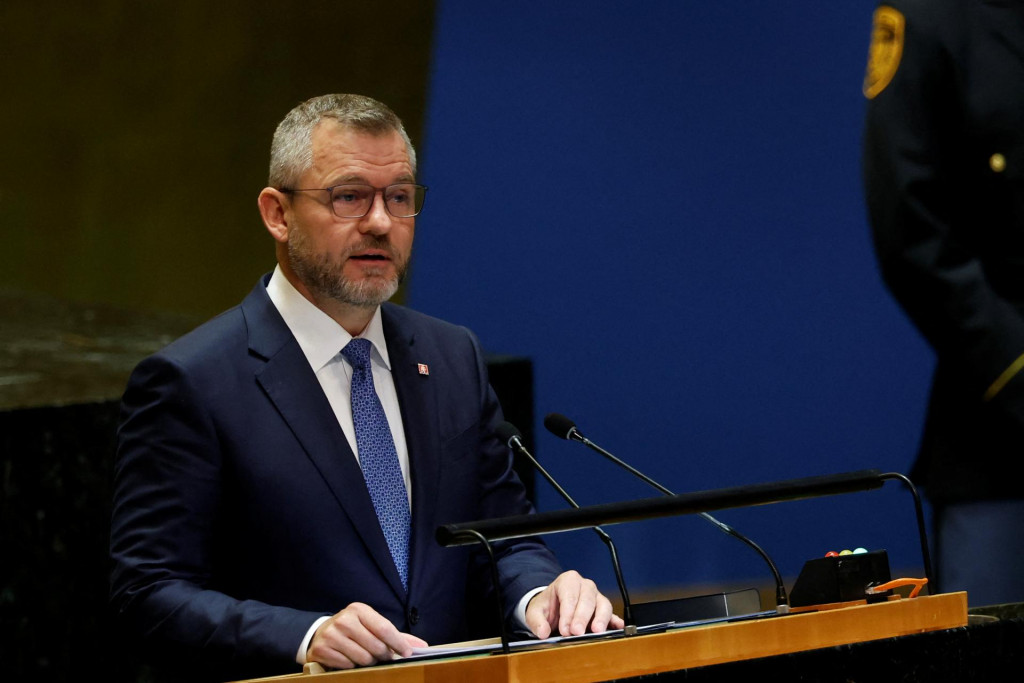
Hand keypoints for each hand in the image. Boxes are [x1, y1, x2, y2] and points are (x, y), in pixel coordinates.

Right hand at [306, 602, 427, 669]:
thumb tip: (421, 646)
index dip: (398, 643)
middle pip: (376, 646)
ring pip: (363, 658)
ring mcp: (331, 635)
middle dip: (383, 655)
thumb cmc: (354, 629)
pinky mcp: (322, 650)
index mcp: (358, 609)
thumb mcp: (372, 625)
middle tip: (383, 656)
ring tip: (365, 656)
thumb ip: (397, 635)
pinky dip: (352, 666)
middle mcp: (344, 620)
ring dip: (369, 662)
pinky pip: (348, 666)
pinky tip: (350, 659)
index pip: (384, 628)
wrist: (321, 633)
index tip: (408, 653)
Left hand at [525, 570, 624, 638]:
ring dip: (601, 618)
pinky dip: (615, 622)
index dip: (568, 613)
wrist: (553, 608)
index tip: (565, 630)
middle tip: (577, 632)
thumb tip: (543, 632)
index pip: (570, 595)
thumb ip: (536, 621)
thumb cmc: (546, 607)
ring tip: (597, 631)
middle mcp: (585, 586)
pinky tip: (617, 628)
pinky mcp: (603, 610)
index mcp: (568, 581)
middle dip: (582, 616)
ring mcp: (597, 597)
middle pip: (588, 598)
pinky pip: (612, 614)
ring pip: (603, 604)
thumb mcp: (535, 611)